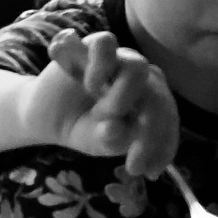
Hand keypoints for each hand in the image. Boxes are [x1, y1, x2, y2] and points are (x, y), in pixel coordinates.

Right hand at [23, 28, 178, 178]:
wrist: (49, 115)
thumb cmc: (86, 127)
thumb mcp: (100, 143)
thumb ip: (112, 139)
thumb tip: (114, 129)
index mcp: (154, 102)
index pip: (168, 119)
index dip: (163, 146)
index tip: (150, 173)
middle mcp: (144, 79)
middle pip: (158, 96)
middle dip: (145, 130)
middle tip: (121, 152)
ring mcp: (121, 60)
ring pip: (137, 68)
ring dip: (121, 95)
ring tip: (101, 110)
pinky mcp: (94, 46)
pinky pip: (105, 44)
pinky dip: (100, 65)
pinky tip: (89, 83)